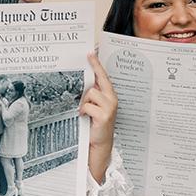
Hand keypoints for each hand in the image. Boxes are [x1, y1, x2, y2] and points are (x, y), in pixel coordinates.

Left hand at [80, 52, 117, 181]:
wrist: (100, 142)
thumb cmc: (96, 124)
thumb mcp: (95, 107)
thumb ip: (93, 96)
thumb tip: (84, 83)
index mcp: (110, 95)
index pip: (104, 76)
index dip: (97, 64)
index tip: (91, 53)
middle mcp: (112, 98)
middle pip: (101, 78)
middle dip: (94, 67)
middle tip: (88, 55)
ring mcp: (110, 106)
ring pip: (91, 93)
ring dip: (84, 101)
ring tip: (85, 111)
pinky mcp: (104, 115)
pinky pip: (88, 105)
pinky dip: (83, 111)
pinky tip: (85, 117)